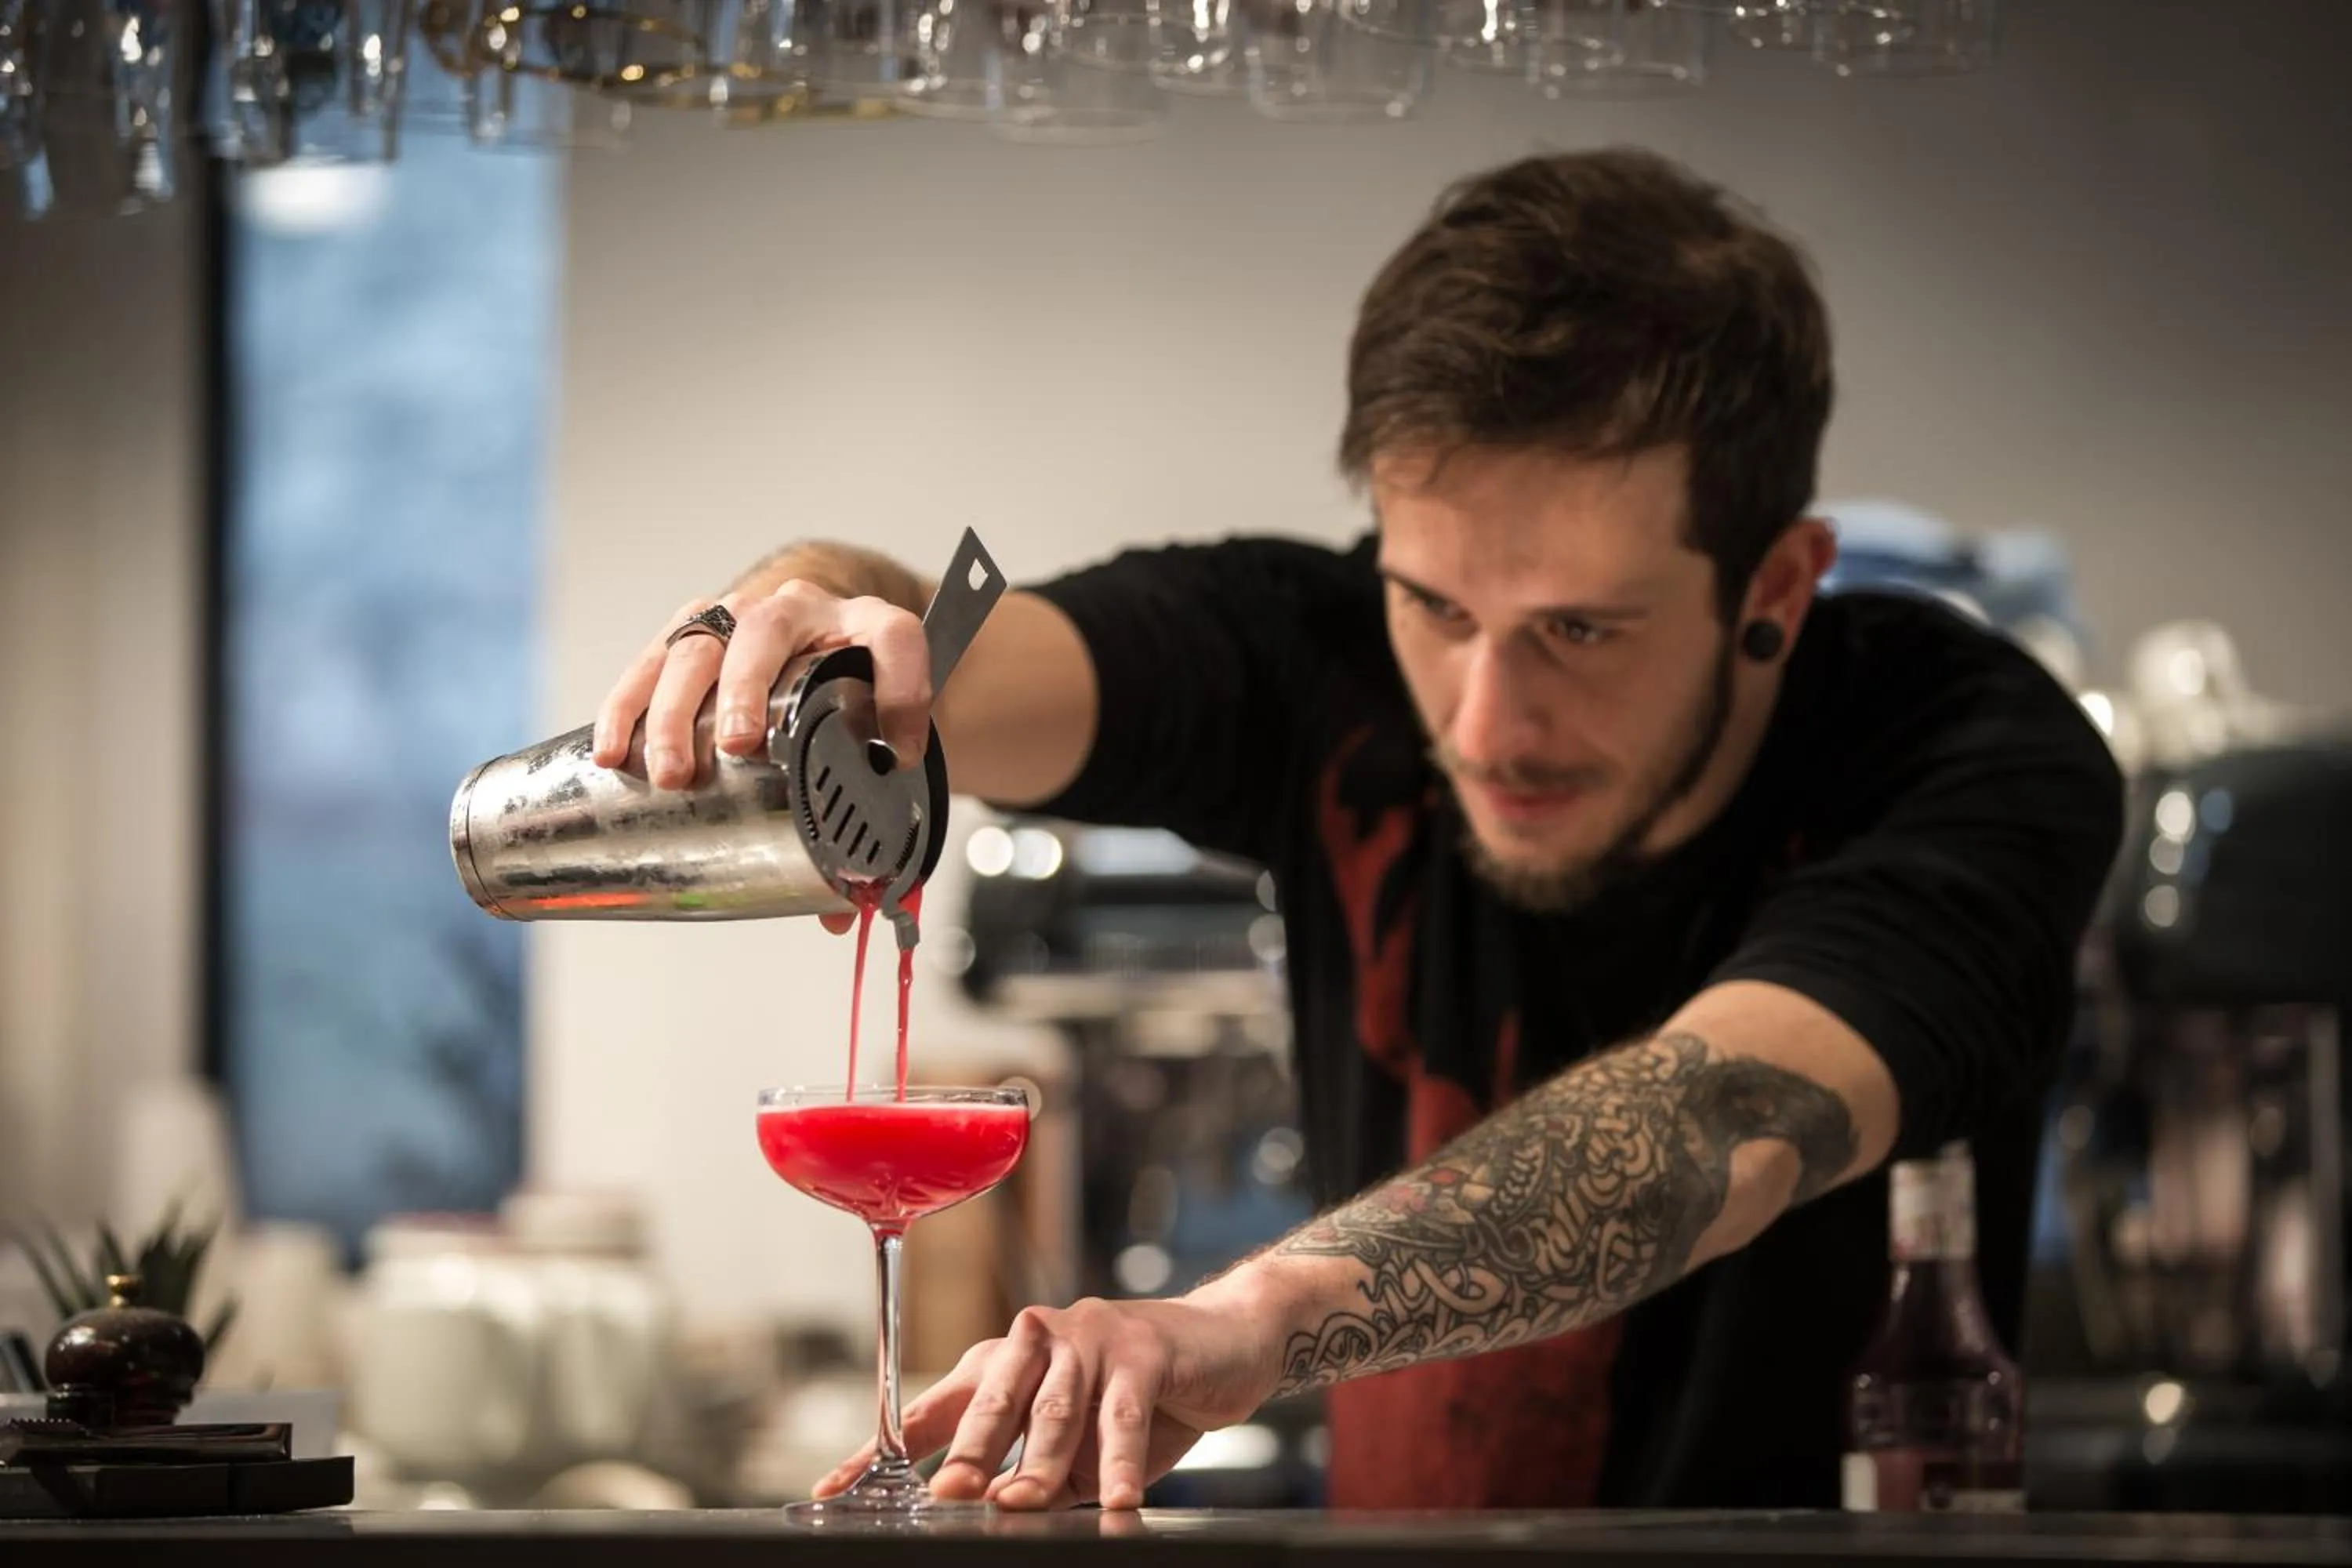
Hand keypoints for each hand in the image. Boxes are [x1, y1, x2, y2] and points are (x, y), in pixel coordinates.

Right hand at [591, 580, 932, 794]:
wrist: (816, 638)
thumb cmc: (847, 693)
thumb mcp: (871, 738)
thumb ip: (864, 818)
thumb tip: (838, 911)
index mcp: (867, 628)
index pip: (895, 639)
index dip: (903, 689)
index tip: (897, 751)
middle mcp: (802, 608)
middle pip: (769, 629)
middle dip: (745, 688)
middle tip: (734, 745)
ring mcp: (739, 614)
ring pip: (699, 644)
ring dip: (675, 709)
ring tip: (667, 772)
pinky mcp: (689, 631)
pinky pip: (650, 660)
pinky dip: (626, 705)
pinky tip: (612, 751)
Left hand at [813, 1291, 1284, 1511]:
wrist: (1226, 1343)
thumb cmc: (1141, 1398)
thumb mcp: (1080, 1447)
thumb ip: (1039, 1474)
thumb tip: (1001, 1514)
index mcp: (1004, 1363)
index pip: (932, 1407)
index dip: (884, 1447)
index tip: (834, 1487)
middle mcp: (1036, 1340)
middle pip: (990, 1398)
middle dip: (966, 1450)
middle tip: (945, 1493)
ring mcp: (1089, 1337)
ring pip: (1054, 1407)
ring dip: (1039, 1461)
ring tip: (1021, 1504)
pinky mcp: (1141, 1347)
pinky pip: (1122, 1411)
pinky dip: (1117, 1459)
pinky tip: (1115, 1499)